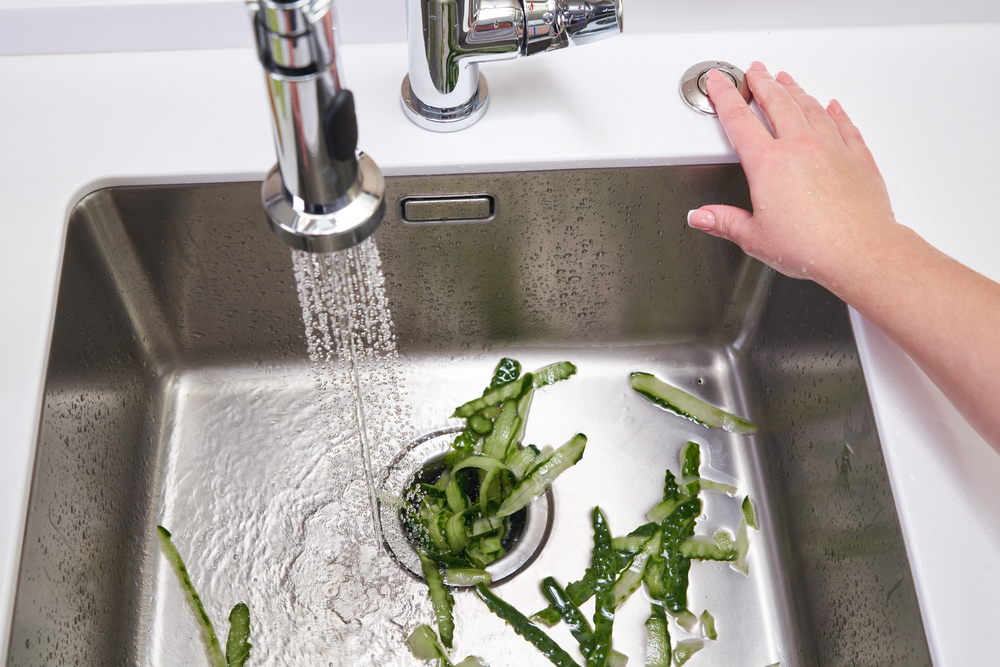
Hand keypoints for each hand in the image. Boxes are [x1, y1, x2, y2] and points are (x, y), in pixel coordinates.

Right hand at [687, 62, 896, 291]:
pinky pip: (845, 125)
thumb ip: (724, 222)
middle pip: (777, 102)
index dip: (724, 96)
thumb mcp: (754, 238)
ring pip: (810, 107)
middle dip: (762, 83)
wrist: (860, 252)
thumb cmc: (812, 247)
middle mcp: (800, 147)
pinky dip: (836, 112)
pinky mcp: (857, 157)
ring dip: (795, 90)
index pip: (739, 120)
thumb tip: (702, 217)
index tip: (718, 82)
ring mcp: (831, 148)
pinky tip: (832, 106)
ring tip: (786, 80)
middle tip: (754, 71)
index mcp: (768, 164)